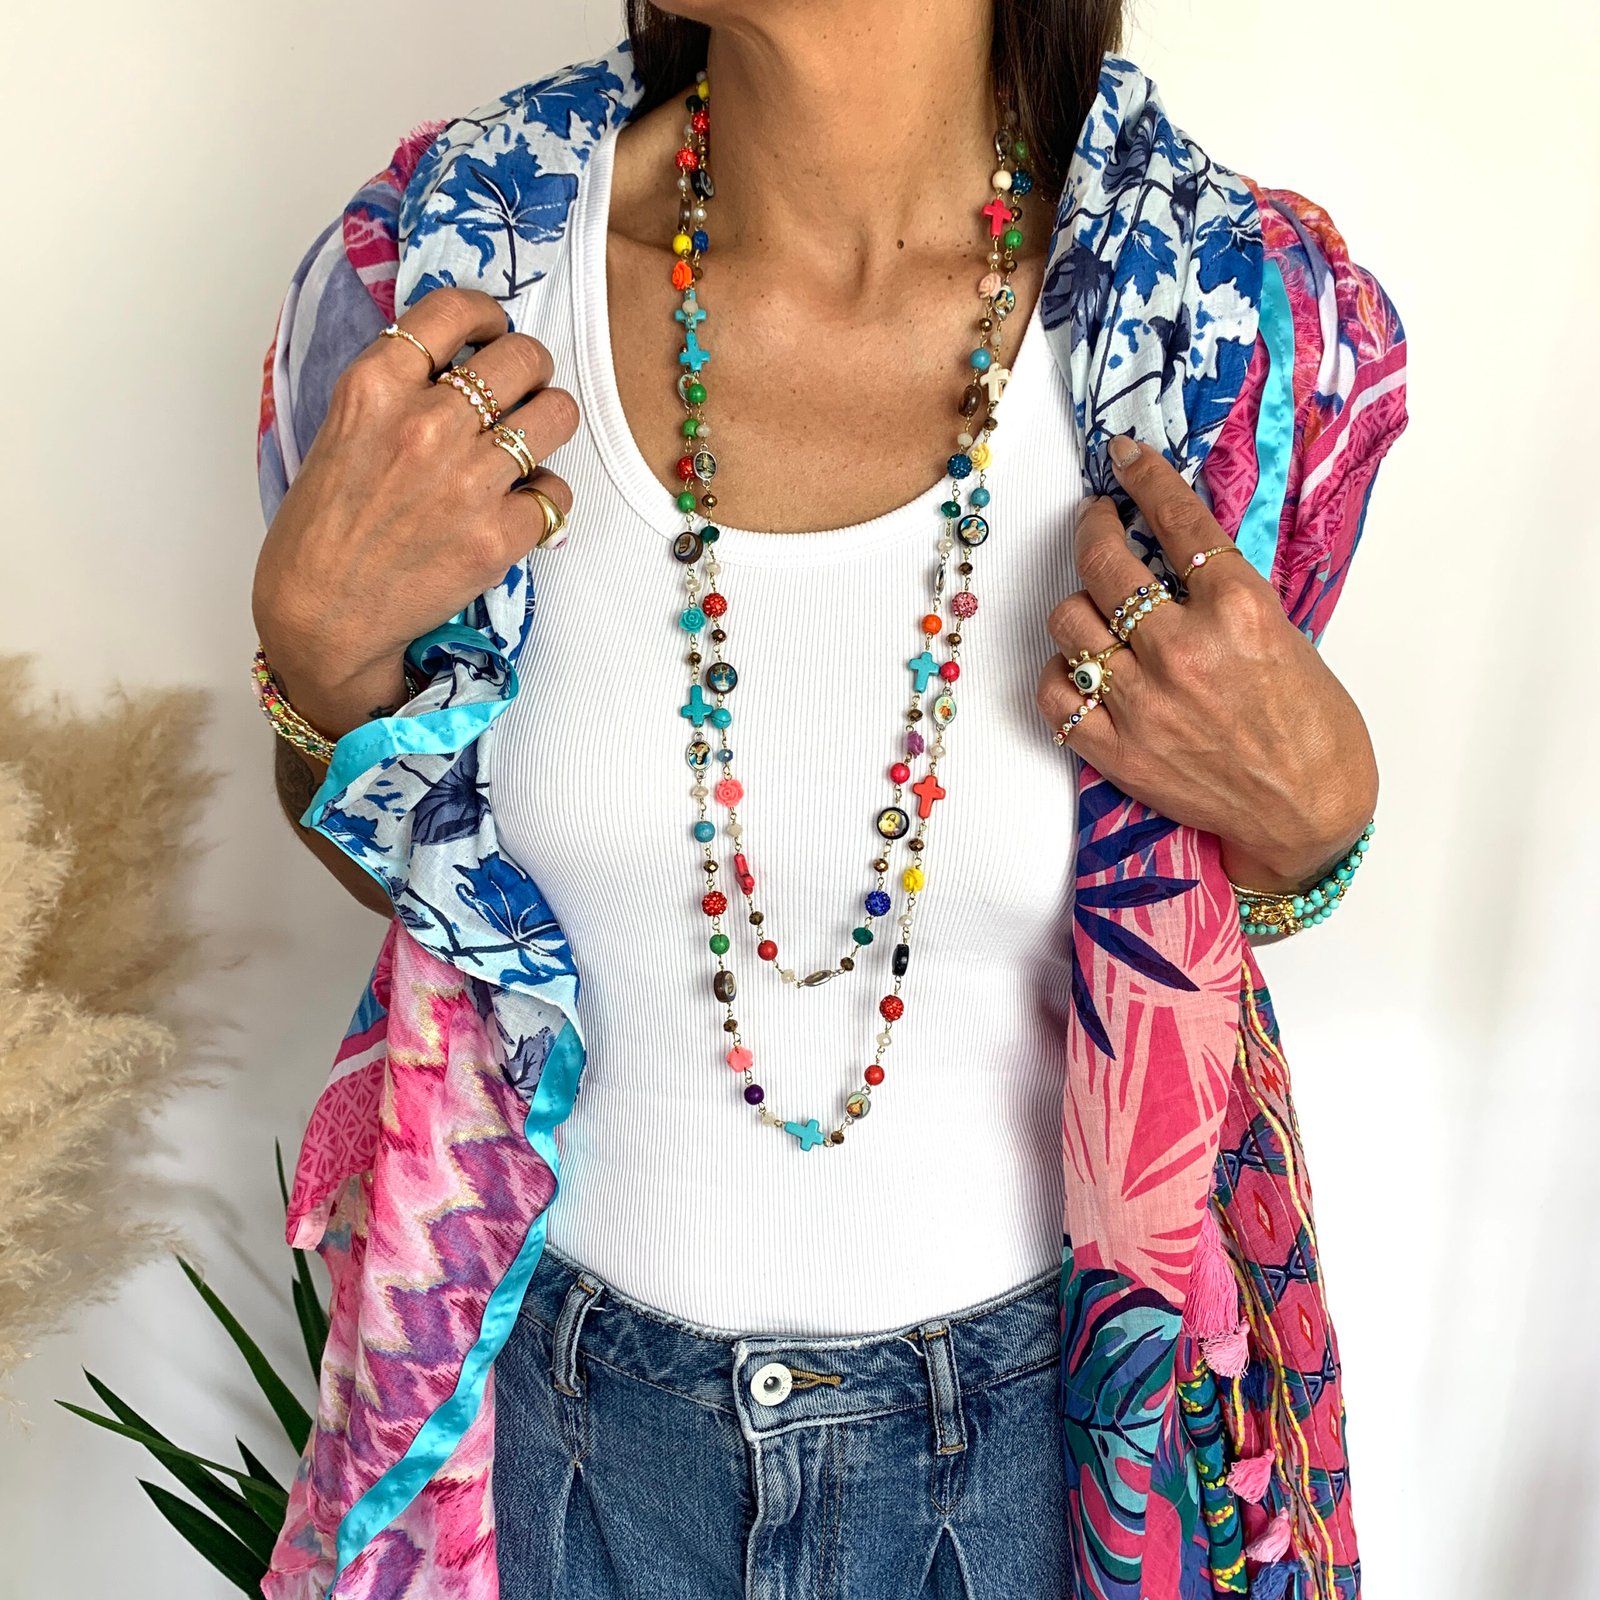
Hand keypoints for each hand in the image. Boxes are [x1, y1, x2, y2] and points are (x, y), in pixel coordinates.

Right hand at [252, 287, 578, 737]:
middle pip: (522, 357)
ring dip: (550, 423)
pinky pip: (556, 491)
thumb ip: (399, 389)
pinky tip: (517, 508)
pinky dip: (545, 498)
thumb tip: (463, 361)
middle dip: (531, 368)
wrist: (323, 615)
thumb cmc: (326, 527)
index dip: (488, 314)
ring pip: (557, 415)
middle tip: (523, 390)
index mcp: (376, 387)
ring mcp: (467, 482)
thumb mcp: (343, 430)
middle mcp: (426, 424)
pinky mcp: (498, 536)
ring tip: (529, 443)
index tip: (495, 328)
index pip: (453, 310)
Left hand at [1034, 436, 1376, 891]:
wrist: (1306, 814)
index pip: (1177, 519)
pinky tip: (1083, 668)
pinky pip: (1054, 691)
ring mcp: (1143, 701)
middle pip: (1103, 562)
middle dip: (1093, 529)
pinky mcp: (1115, 749)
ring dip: (1077, 607)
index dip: (1144, 477)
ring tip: (1095, 611)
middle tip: (1098, 524)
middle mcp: (1183, 650)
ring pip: (1068, 621)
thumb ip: (1224, 595)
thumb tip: (1173, 555)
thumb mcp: (1283, 636)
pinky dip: (1062, 672)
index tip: (1123, 457)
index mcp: (1238, 611)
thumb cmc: (1310, 728)